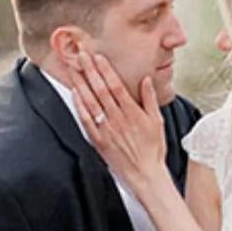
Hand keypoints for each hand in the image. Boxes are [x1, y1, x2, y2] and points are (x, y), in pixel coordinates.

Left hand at [67, 48, 168, 194]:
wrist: (145, 175)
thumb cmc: (153, 149)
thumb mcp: (157, 122)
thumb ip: (150, 100)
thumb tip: (146, 80)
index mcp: (133, 113)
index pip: (116, 86)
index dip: (106, 70)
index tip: (98, 57)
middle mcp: (118, 119)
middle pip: (101, 90)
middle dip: (90, 71)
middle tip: (81, 55)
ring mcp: (107, 130)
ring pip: (91, 102)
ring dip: (81, 84)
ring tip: (73, 69)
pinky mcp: (99, 141)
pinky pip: (86, 121)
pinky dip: (80, 107)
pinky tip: (74, 94)